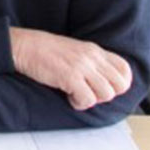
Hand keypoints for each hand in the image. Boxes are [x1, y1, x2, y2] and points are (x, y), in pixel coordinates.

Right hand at [9, 27, 131, 109]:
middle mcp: (92, 57)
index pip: (124, 69)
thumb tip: (104, 82)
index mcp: (94, 50)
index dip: (120, 84)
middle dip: (107, 95)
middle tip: (90, 92)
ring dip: (92, 99)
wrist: (25, 46)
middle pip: (119, 85)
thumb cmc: (46, 51)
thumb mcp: (76, 51)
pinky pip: (88, 100)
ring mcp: (82, 67)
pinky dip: (79, 103)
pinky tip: (68, 96)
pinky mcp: (70, 77)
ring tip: (76, 94)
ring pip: (106, 94)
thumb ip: (91, 62)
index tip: (106, 89)